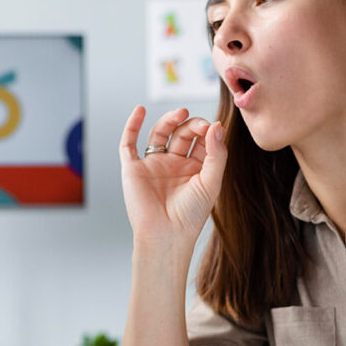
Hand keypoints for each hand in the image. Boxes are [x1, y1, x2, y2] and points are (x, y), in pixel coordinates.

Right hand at [119, 106, 226, 248]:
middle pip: (182, 133)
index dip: (207, 130)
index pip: (201, 140)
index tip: (213, 128)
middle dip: (191, 125)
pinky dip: (132, 125)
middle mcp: (174, 164)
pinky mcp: (133, 168)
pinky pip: (129, 143)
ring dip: (169, 120)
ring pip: (160, 133)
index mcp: (194, 168)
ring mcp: (153, 165)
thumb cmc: (191, 216)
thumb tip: (216, 125)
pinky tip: (140, 110)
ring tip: (180, 113)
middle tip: (199, 124)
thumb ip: (216, 153)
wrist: (166, 235)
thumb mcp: (211, 182)